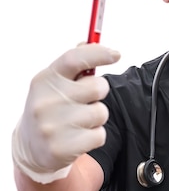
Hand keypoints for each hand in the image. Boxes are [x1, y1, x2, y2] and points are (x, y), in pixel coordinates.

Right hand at [12, 44, 120, 183]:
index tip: (115, 54)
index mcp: (45, 79)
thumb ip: (73, 64)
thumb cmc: (50, 109)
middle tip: (86, 99)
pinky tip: (79, 136)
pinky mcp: (62, 148)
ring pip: (101, 112)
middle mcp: (46, 101)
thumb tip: (91, 42)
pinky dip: (95, 136)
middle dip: (99, 93)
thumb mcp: (54, 83)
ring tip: (79, 121)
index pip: (74, 58)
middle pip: (97, 87)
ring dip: (97, 117)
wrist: (31, 147)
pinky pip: (99, 135)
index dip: (98, 53)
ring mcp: (53, 125)